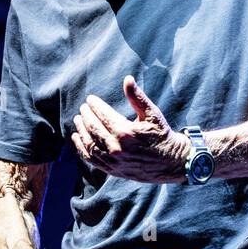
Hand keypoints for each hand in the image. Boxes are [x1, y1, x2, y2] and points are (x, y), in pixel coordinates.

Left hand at [71, 75, 191, 183]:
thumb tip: (127, 79)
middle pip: (93, 128)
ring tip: (78, 119)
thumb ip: (137, 97)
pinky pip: (91, 159)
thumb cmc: (162, 135)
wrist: (170, 163)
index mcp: (125, 132)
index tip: (90, 99)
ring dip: (81, 130)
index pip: (103, 115)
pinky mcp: (112, 170)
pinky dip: (81, 148)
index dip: (95, 105)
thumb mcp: (152, 114)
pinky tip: (77, 138)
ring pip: (89, 144)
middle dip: (86, 116)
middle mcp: (116, 148)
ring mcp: (113, 161)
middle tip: (84, 107)